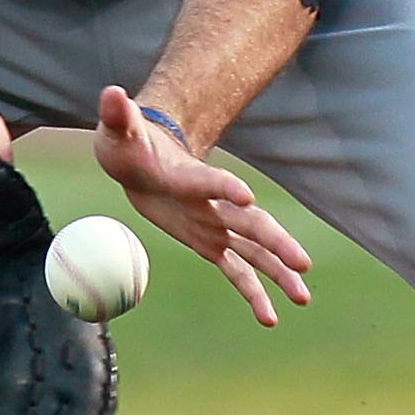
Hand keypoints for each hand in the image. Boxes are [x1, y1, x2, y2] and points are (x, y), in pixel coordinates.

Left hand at [92, 85, 309, 325]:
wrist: (143, 156)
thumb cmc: (130, 142)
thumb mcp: (119, 130)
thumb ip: (119, 115)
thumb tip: (111, 95)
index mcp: (190, 177)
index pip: (209, 182)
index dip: (224, 187)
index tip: (246, 196)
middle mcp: (212, 204)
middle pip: (250, 224)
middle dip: (276, 242)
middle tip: (303, 262)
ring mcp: (215, 225)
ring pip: (254, 252)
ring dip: (278, 273)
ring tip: (303, 298)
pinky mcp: (209, 243)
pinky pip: (237, 272)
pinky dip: (254, 294)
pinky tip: (270, 318)